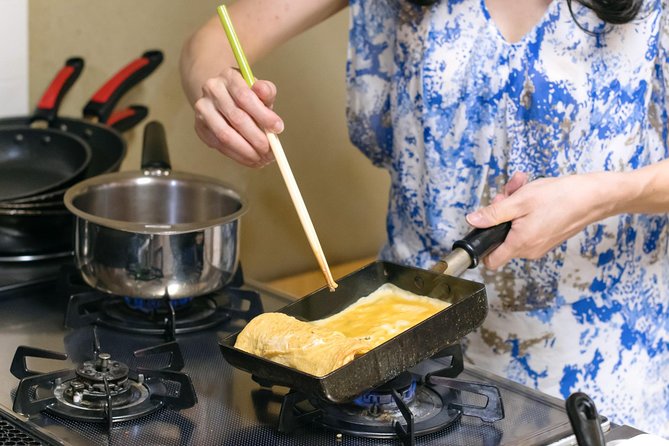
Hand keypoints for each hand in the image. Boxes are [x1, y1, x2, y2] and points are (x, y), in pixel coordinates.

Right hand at [193, 67, 283, 166]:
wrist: (222, 99)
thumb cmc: (245, 96)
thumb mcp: (259, 90)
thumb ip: (266, 91)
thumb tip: (265, 92)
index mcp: (229, 77)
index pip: (245, 96)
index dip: (263, 115)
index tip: (278, 128)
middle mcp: (212, 90)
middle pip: (236, 118)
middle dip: (257, 138)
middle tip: (270, 151)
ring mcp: (203, 109)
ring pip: (225, 135)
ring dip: (247, 151)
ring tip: (262, 158)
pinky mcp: (200, 128)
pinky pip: (220, 146)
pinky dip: (237, 155)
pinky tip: (250, 159)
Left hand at [465, 171, 609, 268]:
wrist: (594, 197)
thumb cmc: (561, 197)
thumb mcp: (520, 201)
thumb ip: (493, 214)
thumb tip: (473, 221)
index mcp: (520, 244)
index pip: (491, 261)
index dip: (481, 246)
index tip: (481, 228)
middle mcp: (530, 249)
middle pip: (501, 237)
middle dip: (500, 212)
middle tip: (508, 193)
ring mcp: (540, 244)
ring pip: (514, 228)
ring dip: (513, 206)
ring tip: (522, 186)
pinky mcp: (547, 237)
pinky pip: (527, 226)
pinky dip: (526, 210)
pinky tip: (533, 192)